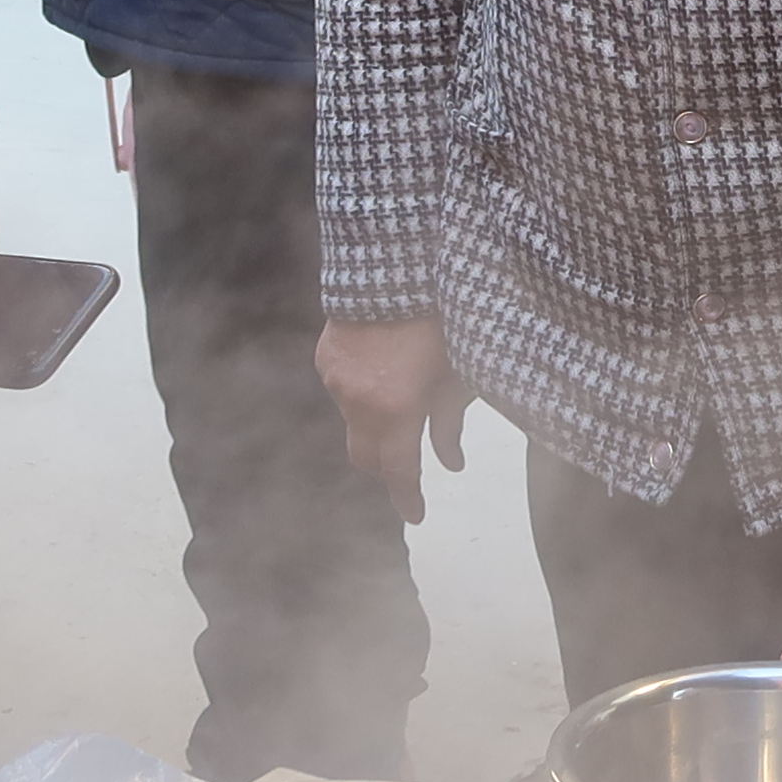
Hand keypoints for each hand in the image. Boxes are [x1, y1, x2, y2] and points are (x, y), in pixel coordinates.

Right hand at [317, 314, 473, 520]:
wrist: (392, 265)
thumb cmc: (438, 317)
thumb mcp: (456, 371)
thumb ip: (450, 421)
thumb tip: (452, 462)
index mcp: (396, 409)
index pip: (400, 471)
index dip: (408, 497)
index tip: (416, 515)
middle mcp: (359, 402)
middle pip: (367, 458)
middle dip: (387, 468)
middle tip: (409, 469)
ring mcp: (336, 382)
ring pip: (354, 424)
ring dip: (376, 426)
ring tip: (401, 398)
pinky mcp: (325, 360)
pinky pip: (342, 392)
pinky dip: (361, 394)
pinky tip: (381, 371)